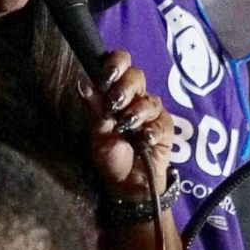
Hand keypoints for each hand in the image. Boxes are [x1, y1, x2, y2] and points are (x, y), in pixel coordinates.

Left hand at [80, 51, 172, 199]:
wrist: (127, 185)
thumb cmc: (110, 157)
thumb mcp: (97, 134)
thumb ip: (94, 109)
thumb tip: (84, 84)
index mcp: (116, 93)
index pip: (120, 64)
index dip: (115, 64)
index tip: (106, 78)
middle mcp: (135, 98)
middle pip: (137, 75)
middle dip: (125, 88)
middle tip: (114, 104)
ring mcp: (152, 113)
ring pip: (149, 100)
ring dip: (136, 113)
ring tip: (126, 128)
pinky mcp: (165, 129)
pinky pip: (161, 122)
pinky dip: (151, 130)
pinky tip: (144, 140)